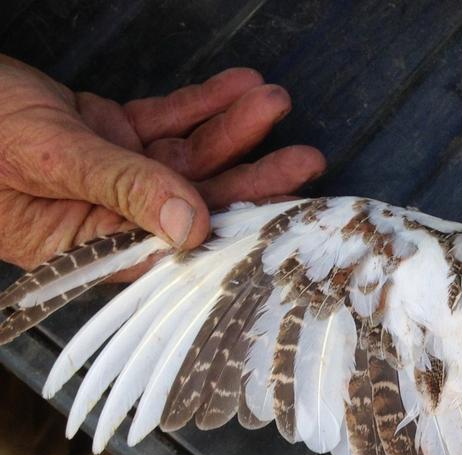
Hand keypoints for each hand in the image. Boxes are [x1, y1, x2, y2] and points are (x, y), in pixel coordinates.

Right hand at [0, 56, 325, 268]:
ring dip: (234, 130)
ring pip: (189, 158)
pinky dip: (202, 103)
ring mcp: (112, 174)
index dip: (233, 236)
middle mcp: (109, 215)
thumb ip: (124, 188)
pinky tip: (239, 88)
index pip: (178, 252)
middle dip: (252, 177)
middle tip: (305, 159)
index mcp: (91, 244)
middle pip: (198, 203)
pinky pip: (166, 121)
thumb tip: (191, 229)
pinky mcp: (108, 133)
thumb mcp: (50, 155)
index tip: (285, 221)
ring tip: (274, 103)